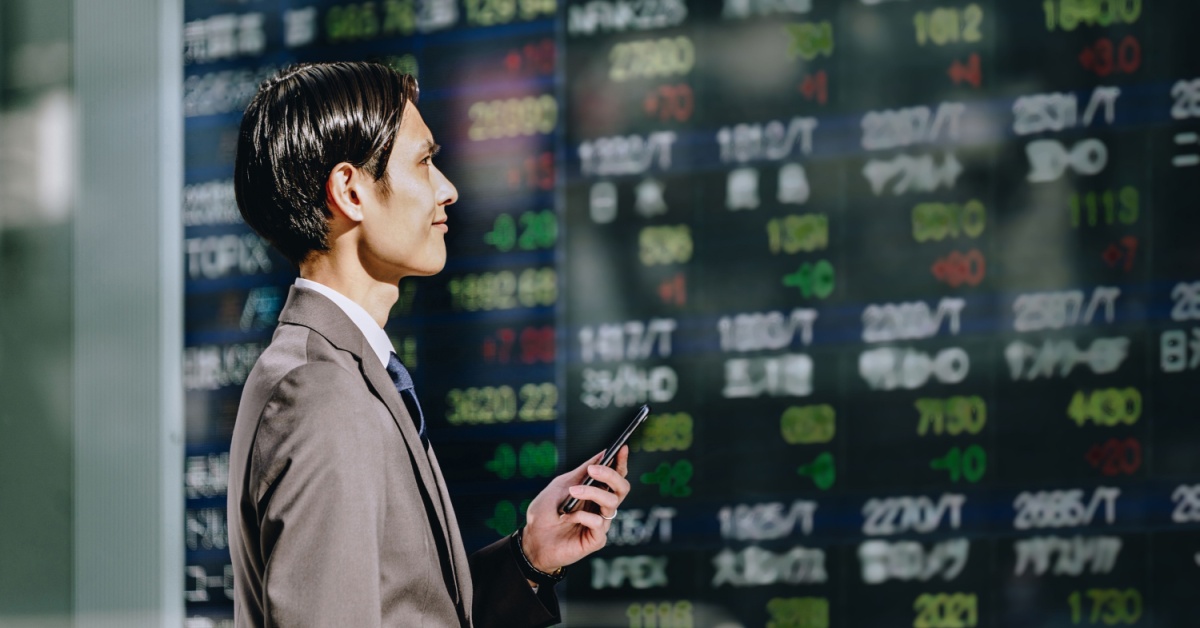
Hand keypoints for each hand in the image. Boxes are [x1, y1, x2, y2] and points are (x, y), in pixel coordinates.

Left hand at [519, 446, 630, 573]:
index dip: (621, 462)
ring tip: (573, 492)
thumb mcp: (561, 485)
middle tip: (593, 470)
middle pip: (622, 488)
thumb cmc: (546, 512)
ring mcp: (601, 523)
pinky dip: (582, 516)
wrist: (532, 540)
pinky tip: (566, 517)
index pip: (616, 476)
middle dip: (611, 475)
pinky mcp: (596, 539)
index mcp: (596, 492)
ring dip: (592, 493)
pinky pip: (598, 523)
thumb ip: (581, 472)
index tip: (621, 448)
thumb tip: (603, 453)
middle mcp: (601, 507)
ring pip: (611, 503)